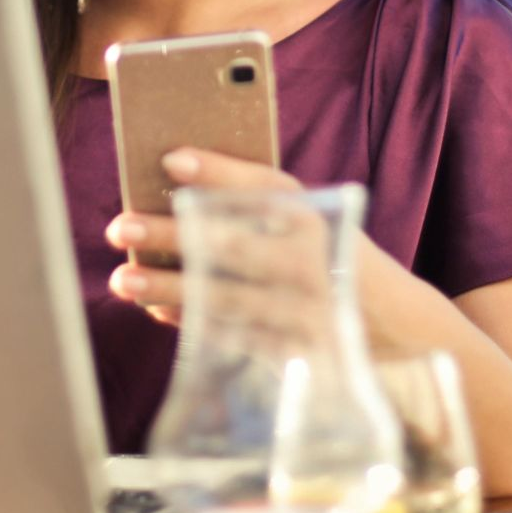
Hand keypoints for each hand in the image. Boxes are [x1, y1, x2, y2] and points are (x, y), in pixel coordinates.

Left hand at [105, 146, 317, 332]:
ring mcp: (304, 311)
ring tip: (122, 278)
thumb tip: (175, 176)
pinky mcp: (294, 353)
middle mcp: (311, 261)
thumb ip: (254, 202)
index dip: (218, 173)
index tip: (170, 159)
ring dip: (168, 287)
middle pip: (234, 245)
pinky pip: (233, 337)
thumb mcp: (310, 221)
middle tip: (120, 227)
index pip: (265, 187)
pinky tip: (156, 309)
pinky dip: (192, 321)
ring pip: (225, 297)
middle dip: (173, 236)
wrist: (391, 324)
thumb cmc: (326, 256)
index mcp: (316, 217)